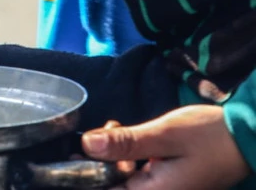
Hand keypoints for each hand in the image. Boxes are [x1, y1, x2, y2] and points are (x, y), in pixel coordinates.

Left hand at [82, 107, 250, 189]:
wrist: (245, 137)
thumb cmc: (209, 136)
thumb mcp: (164, 135)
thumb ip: (126, 143)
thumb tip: (87, 146)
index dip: (83, 176)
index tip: (73, 153)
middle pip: (110, 185)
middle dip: (96, 162)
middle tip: (101, 133)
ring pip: (120, 178)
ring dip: (109, 156)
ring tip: (114, 128)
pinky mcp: (165, 181)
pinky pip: (134, 173)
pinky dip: (125, 155)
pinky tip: (125, 134)